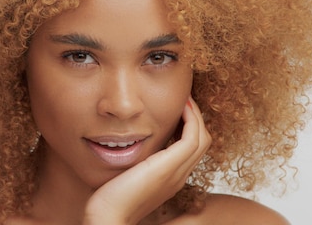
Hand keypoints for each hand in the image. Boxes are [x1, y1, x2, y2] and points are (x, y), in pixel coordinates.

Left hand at [83, 97, 211, 224]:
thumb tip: (126, 141)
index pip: (191, 148)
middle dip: (195, 117)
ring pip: (202, 138)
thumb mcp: (127, 173)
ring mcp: (177, 173)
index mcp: (171, 178)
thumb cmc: (110, 198)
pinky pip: (193, 137)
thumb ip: (135, 160)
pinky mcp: (170, 167)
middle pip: (202, 141)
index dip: (188, 126)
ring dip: (196, 114)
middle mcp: (179, 176)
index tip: (177, 108)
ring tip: (185, 99)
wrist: (109, 216)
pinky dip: (192, 119)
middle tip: (184, 99)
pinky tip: (181, 106)